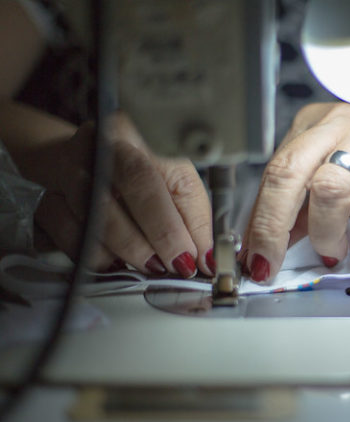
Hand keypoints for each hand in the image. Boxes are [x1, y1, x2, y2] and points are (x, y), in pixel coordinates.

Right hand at [27, 112, 212, 276]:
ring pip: (97, 215)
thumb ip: (193, 217)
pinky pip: (68, 234)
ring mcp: (69, 170)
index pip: (166, 176)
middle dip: (161, 235)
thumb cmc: (138, 170)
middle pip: (134, 186)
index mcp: (140, 133)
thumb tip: (207, 259)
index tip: (197, 257)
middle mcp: (101, 144)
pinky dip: (95, 254)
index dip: (182, 222)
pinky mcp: (47, 198)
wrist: (81, 158)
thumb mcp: (174, 182)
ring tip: (150, 264)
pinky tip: (114, 261)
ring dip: (129, 250)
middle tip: (175, 264)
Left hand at [242, 102, 349, 281]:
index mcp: (314, 126)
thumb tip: (266, 247)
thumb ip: (304, 211)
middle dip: (273, 226)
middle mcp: (341, 122)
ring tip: (335, 252)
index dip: (259, 220)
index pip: (273, 172)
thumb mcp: (340, 189)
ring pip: (329, 186)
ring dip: (325, 233)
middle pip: (289, 172)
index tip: (254, 258)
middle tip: (270, 264)